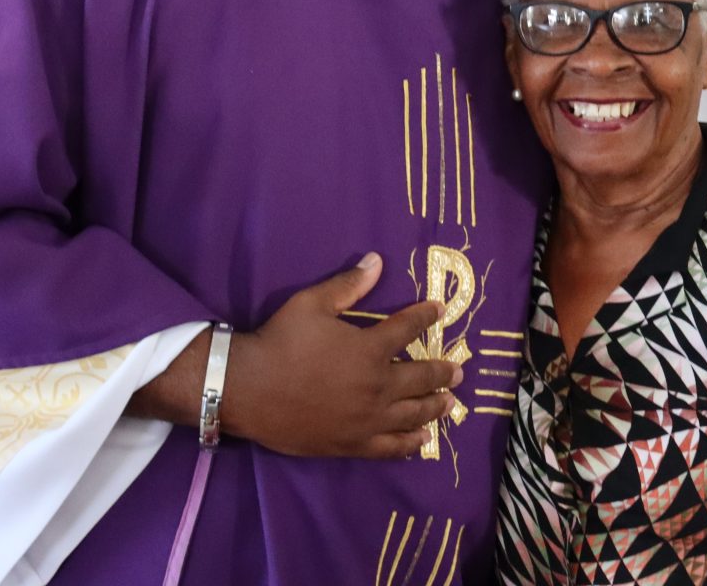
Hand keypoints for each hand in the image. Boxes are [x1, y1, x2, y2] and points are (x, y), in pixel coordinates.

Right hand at [222, 252, 462, 458]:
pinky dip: (410, 443)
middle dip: (443, 372)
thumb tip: (377, 260)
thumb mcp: (312, 303)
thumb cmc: (280, 341)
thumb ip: (348, 285)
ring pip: (413, 414)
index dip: (425, 317)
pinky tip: (422, 441)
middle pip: (422, 378)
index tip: (438, 311)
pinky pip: (390, 447)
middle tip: (458, 370)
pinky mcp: (353, 443)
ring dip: (435, 407)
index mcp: (370, 349)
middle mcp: (377, 385)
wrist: (248, 389)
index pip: (408, 329)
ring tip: (449, 403)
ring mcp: (367, 419)